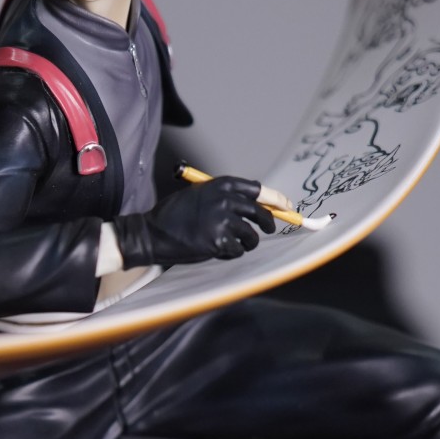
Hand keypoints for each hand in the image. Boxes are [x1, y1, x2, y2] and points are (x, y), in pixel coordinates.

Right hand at [114, 175, 274, 265]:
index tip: (286, 208)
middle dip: (268, 224)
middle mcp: (225, 200)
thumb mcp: (200, 194)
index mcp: (221, 185)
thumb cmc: (175, 214)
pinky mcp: (218, 241)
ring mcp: (222, 221)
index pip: (258, 191)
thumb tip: (257, 199)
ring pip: (251, 236)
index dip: (275, 200)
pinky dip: (231, 253)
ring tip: (233, 244)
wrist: (152, 232)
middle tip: (265, 230)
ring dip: (246, 243)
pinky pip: (238, 250)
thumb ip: (225, 196)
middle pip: (260, 213)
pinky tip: (217, 250)